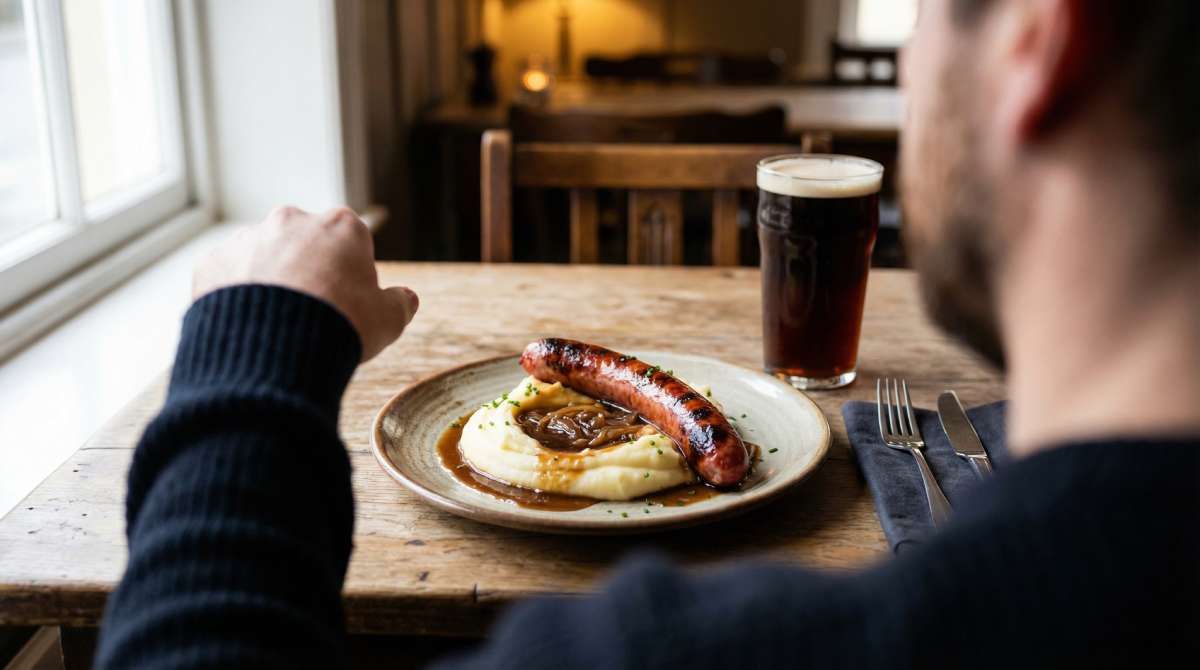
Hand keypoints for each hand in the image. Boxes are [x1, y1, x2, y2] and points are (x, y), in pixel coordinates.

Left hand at [194, 206, 418, 360]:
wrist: (275, 348)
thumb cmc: (341, 326)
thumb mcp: (386, 320)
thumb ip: (400, 304)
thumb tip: (407, 299)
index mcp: (340, 226)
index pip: (351, 241)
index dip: (353, 274)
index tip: (349, 302)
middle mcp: (292, 221)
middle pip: (304, 244)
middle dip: (308, 271)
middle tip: (312, 314)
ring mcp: (249, 239)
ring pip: (263, 258)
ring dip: (270, 281)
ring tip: (277, 325)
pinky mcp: (213, 262)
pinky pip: (228, 278)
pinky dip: (235, 296)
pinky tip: (247, 327)